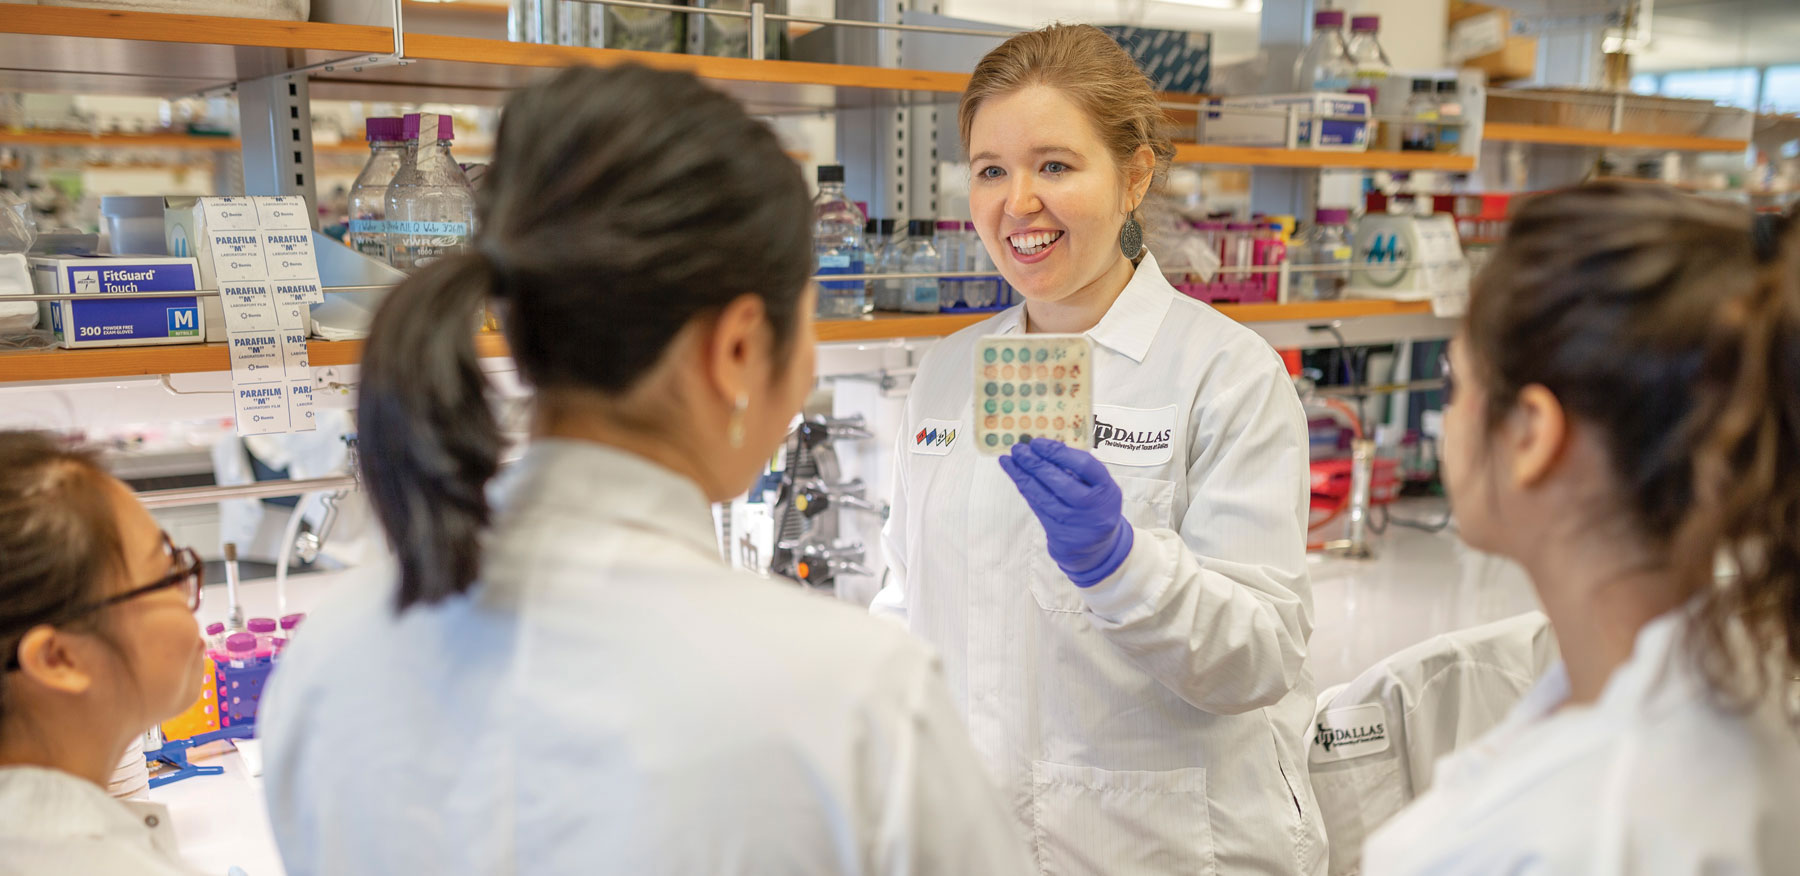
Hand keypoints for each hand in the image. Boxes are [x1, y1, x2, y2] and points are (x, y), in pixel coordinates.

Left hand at [998, 439, 1133, 586]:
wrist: (1095, 548)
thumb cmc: (1095, 506)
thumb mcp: (1097, 487)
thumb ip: (1077, 470)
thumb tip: (1044, 449)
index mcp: (1107, 489)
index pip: (1085, 466)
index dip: (1059, 452)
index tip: (1038, 443)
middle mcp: (1092, 507)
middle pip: (1061, 482)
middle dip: (1036, 463)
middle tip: (1019, 449)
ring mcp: (1075, 522)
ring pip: (1044, 496)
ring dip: (1024, 475)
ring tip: (1010, 459)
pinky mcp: (1059, 533)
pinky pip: (1038, 507)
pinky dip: (1025, 489)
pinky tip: (1016, 475)